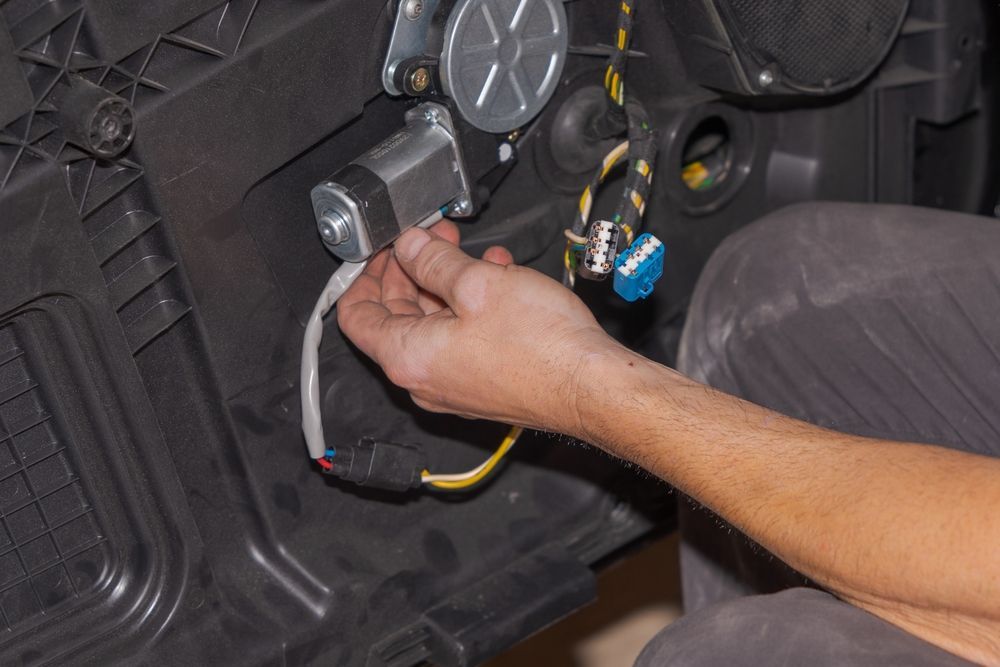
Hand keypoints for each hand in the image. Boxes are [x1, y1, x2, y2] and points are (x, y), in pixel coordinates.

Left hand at [336, 221, 619, 435]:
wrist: (592, 387)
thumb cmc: (542, 348)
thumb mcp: (479, 284)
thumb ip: (434, 261)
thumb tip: (411, 246)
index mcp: (408, 357)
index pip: (356, 317)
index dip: (363, 276)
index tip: (381, 250)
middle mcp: (425, 378)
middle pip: (396, 317)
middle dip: (412, 270)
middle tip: (431, 239)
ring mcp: (454, 384)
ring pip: (433, 324)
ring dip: (446, 283)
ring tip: (471, 253)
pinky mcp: (483, 383)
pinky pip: (461, 339)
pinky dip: (470, 305)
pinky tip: (497, 278)